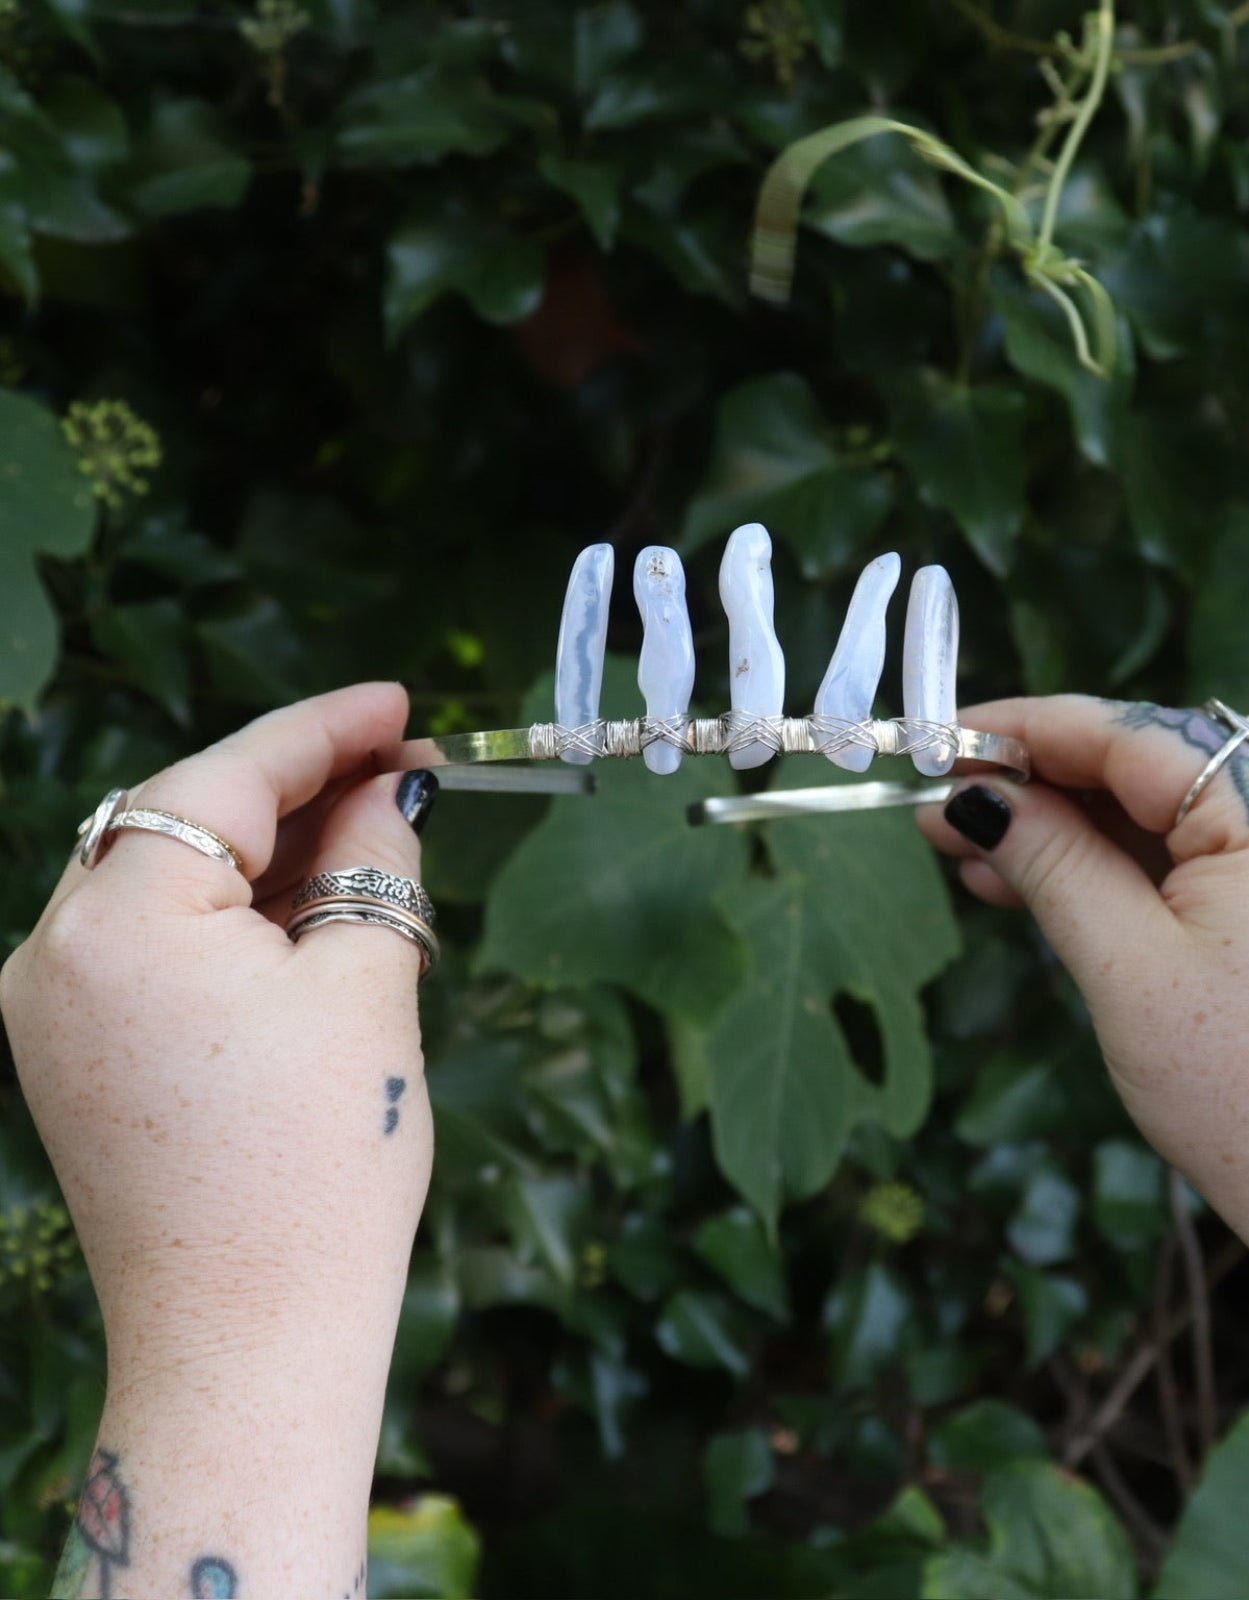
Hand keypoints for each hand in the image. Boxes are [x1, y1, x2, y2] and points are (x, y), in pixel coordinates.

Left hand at [1, 683, 435, 1589]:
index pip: (226, 777)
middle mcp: (54, 950)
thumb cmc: (320, 1160)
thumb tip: (392, 795)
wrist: (249, 1334)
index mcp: (118, 919)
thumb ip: (373, 861)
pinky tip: (314, 912)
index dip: (325, 730)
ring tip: (377, 841)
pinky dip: (234, 917)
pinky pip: (156, 944)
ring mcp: (51, 1007)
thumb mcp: (368, 983)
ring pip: (169, 878)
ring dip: (270, 853)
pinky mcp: (72, 1054)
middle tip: (405, 772)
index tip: (401, 706)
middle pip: (185, 819)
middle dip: (298, 790)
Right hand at [920, 696, 1248, 1239]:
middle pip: (1147, 768)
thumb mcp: (1127, 968)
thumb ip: (1051, 861)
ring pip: (1163, 811)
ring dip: (1068, 829)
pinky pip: (1195, 852)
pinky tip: (1037, 878)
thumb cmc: (1247, 1095)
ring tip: (972, 854)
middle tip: (940, 807)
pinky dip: (1119, 865)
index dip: (1026, 731)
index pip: (1132, 737)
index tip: (942, 736)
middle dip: (1038, 786)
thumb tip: (974, 796)